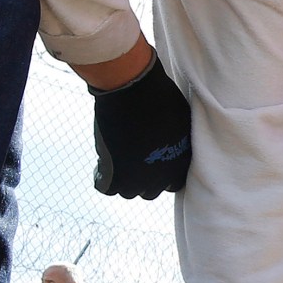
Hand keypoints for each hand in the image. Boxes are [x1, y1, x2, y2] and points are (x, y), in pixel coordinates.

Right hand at [90, 55, 191, 197]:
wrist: (134, 91)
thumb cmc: (158, 96)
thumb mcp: (179, 121)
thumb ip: (175, 140)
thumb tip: (168, 142)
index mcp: (180, 165)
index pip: (172, 183)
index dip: (160, 172)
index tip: (151, 160)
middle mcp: (161, 178)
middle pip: (149, 191)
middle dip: (142, 177)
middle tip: (132, 156)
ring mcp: (137, 181)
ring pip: (127, 191)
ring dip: (122, 178)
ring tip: (116, 156)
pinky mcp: (114, 177)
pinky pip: (105, 188)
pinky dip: (102, 176)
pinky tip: (102, 161)